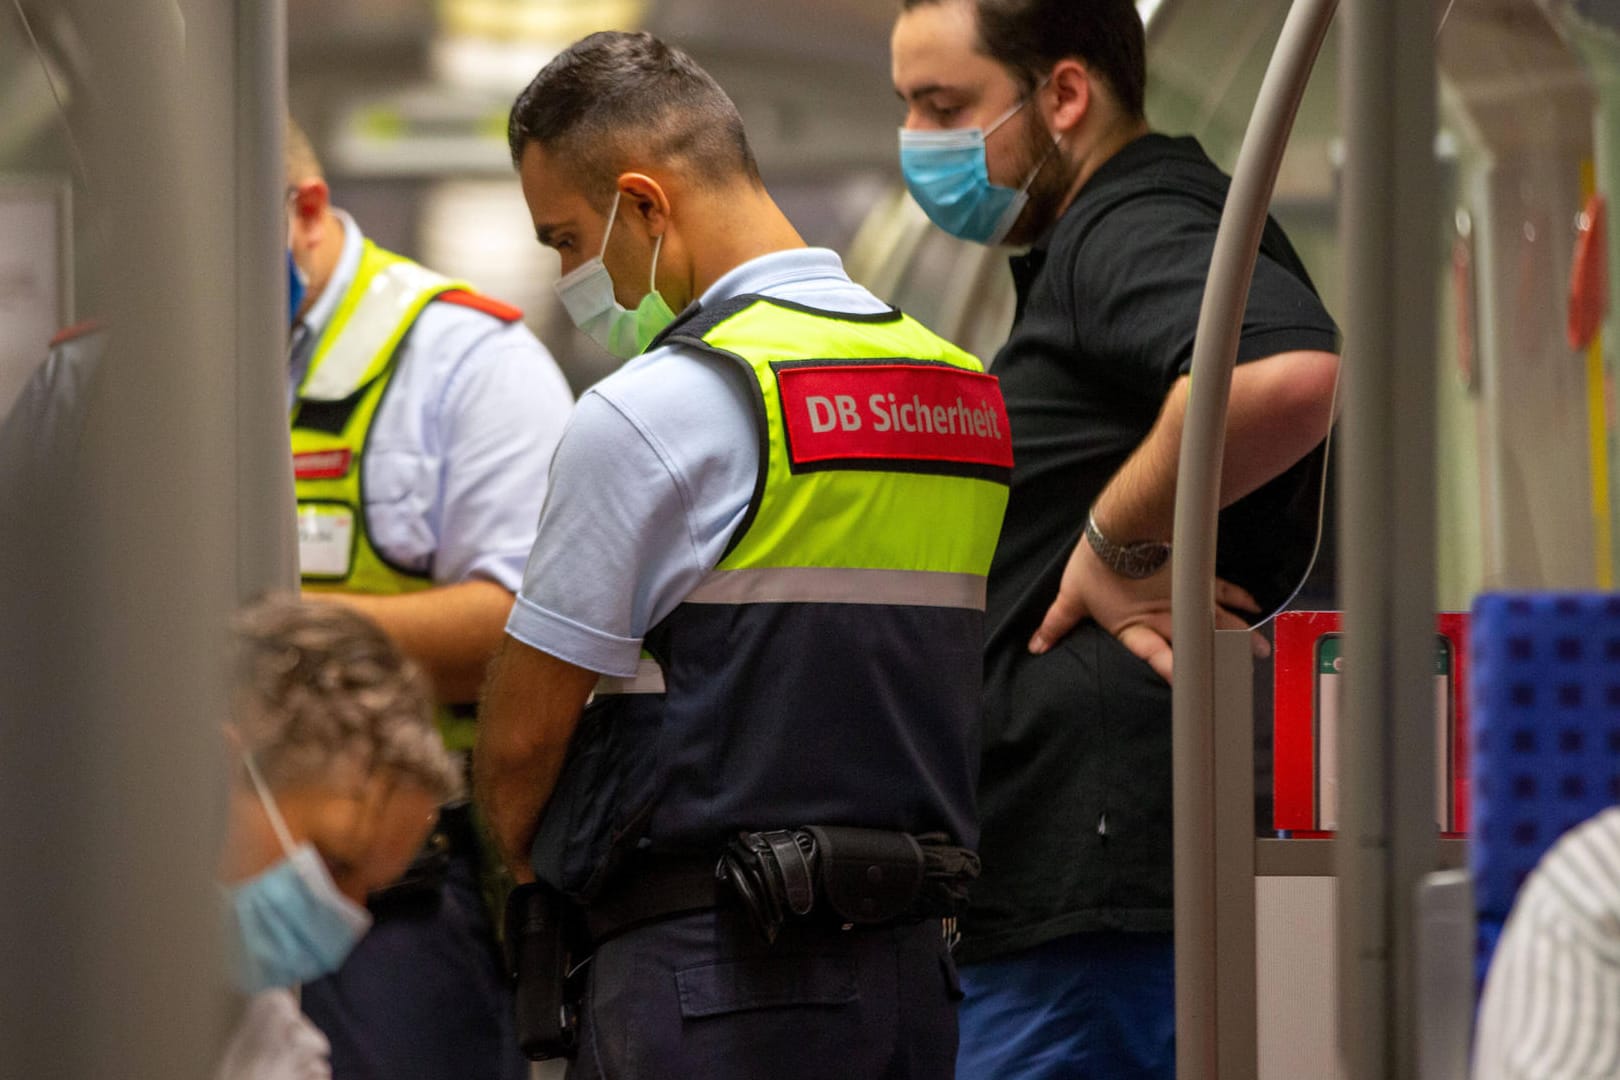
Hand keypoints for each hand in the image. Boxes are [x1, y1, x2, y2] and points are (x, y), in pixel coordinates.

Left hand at [1027, 535, 1268, 680]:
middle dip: (1217, 659)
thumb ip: (1057, 624)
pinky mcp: (1190, 576)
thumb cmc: (1094, 563)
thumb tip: (1035, 646)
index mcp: (1136, 625)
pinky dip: (1238, 597)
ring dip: (1238, 633)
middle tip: (1241, 675)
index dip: (1168, 668)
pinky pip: (1219, 590)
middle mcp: (1164, 615)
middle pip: (1195, 642)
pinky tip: (1255, 605)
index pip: (1154, 653)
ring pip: (1214, 618)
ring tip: (1259, 650)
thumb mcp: (1071, 597)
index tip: (1185, 682)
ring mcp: (1181, 596)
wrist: (1117, 525)